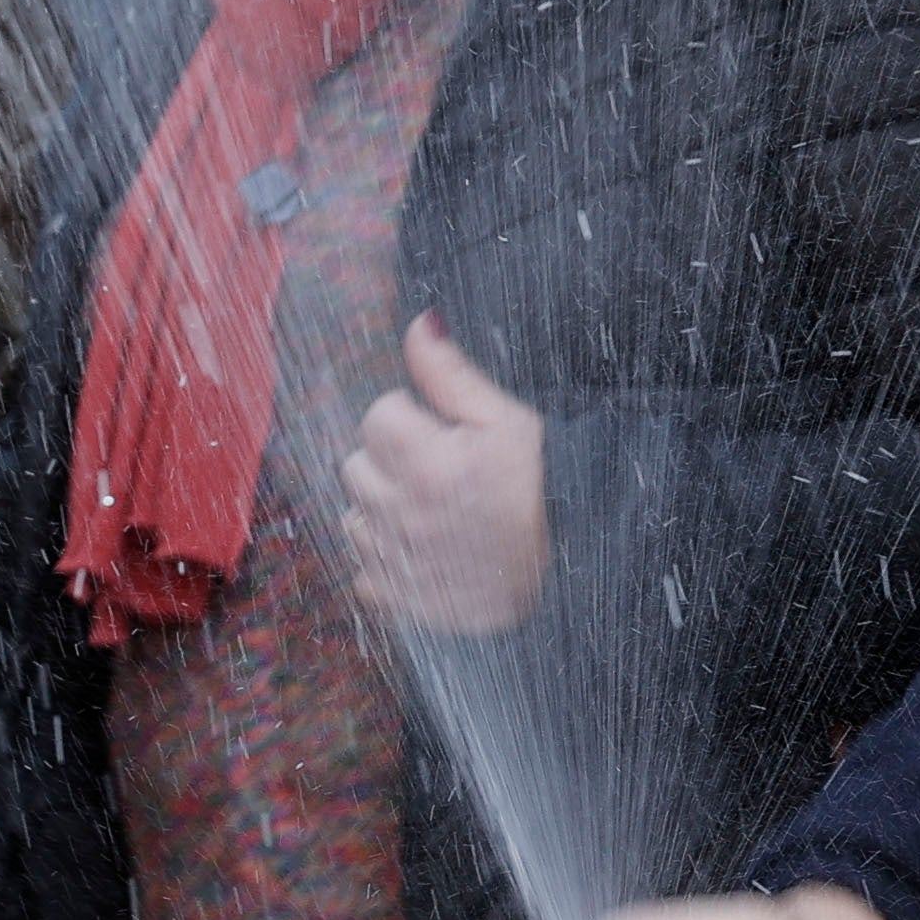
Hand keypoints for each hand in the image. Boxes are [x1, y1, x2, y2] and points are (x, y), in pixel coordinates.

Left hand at [345, 314, 549, 631]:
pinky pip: (362, 565)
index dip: (414, 418)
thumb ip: (453, 374)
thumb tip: (420, 325)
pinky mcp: (388, 595)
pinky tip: (428, 553)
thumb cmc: (543, 493)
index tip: (448, 436)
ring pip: (354, 514)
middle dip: (392, 462)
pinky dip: (387, 558)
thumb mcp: (511, 423)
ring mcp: (390, 557)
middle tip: (443, 474)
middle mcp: (398, 511)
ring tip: (437, 514)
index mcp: (427, 462)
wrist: (564, 584)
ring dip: (385, 510)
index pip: (379, 413)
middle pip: (357, 463)